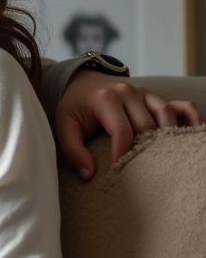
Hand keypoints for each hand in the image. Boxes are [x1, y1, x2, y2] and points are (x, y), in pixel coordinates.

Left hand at [55, 71, 202, 179]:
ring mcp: (145, 94)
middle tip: (141, 168)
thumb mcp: (64, 126)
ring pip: (165, 116)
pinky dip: (191, 118)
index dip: (123, 152)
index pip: (121, 130)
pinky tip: (194, 134)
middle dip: (145, 148)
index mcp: (105, 99)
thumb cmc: (74, 107)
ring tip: (163, 158)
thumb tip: (89, 174)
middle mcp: (128, 93)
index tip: (119, 170)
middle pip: (146, 126)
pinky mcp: (154, 98)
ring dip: (166, 137)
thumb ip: (72, 150)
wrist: (81, 82)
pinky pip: (181, 105)